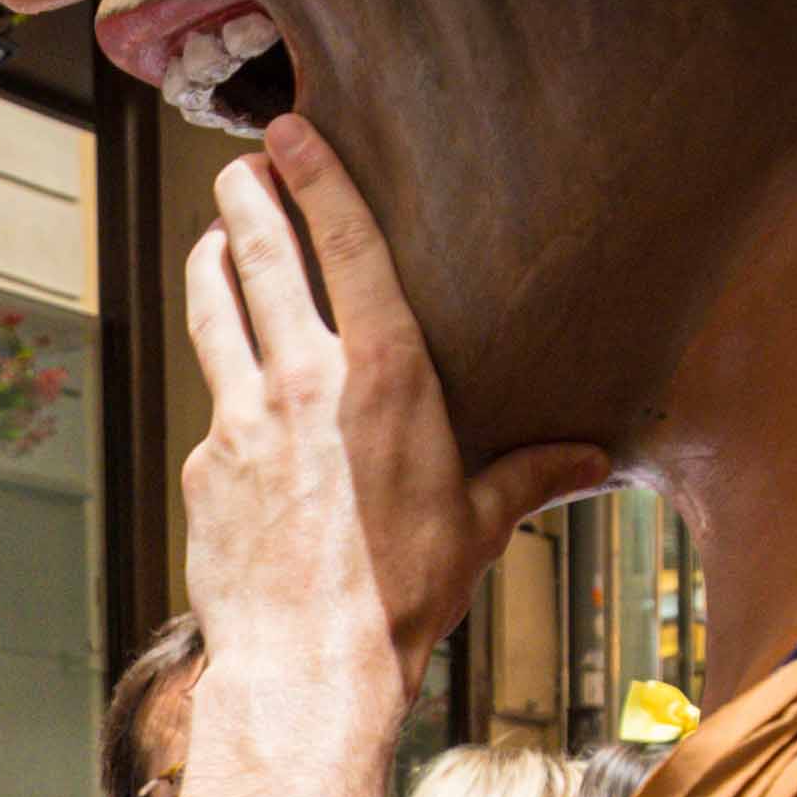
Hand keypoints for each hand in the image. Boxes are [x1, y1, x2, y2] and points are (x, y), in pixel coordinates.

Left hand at [172, 123, 603, 796]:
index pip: (345, 249)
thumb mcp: (478, 526)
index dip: (315, 181)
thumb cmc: (404, 595)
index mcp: (383, 377)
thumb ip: (527, 477)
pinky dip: (222, 384)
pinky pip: (213, 405)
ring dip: (209, 264)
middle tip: (237, 165)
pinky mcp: (205, 465)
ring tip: (211, 237)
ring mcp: (242, 420)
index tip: (290, 134)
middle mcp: (304, 381)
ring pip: (213, 315)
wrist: (310, 662)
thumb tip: (591, 461)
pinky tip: (230, 389)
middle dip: (246, 201)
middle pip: (259, 260)